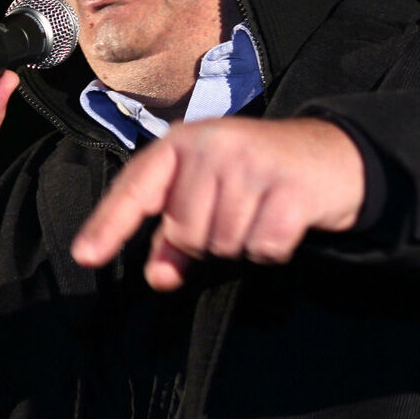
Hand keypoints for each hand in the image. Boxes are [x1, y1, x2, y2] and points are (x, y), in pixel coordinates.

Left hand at [70, 117, 364, 289]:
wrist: (333, 153)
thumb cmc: (259, 173)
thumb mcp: (210, 192)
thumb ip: (175, 235)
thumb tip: (158, 275)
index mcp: (183, 143)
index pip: (137, 186)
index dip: (110, 223)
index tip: (86, 256)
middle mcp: (213, 145)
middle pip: (185, 232)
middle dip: (208, 239)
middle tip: (237, 212)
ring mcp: (252, 163)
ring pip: (223, 244)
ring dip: (243, 243)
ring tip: (261, 211)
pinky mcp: (289, 187)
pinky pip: (263, 248)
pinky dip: (273, 248)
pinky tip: (284, 220)